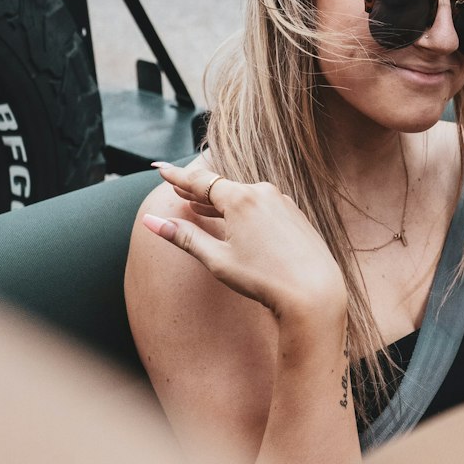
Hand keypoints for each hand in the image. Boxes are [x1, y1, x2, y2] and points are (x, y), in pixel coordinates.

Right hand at [142, 162, 345, 321]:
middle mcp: (263, 193)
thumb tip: (149, 221)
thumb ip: (184, 237)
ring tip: (200, 206)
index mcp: (241, 198)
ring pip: (243, 196)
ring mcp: (282, 202)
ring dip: (220, 201)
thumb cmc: (263, 279)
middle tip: (175, 186)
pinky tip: (237, 221)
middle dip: (198, 189)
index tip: (159, 169)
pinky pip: (262, 205)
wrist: (313, 293)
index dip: (177, 177)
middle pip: (222, 186)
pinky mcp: (295, 215)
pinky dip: (243, 209)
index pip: (200, 182)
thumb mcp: (217, 259)